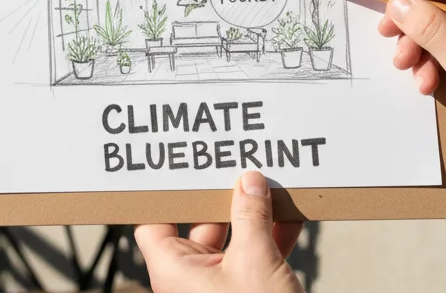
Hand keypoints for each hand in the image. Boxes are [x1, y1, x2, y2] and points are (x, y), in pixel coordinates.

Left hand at [135, 172, 303, 292]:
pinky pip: (254, 255)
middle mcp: (190, 276)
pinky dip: (272, 235)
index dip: (165, 194)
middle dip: (223, 196)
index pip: (154, 220)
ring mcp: (219, 284)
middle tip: (237, 166)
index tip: (179, 166)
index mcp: (173, 269)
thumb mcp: (255, 260)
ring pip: (233, 238)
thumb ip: (251, 216)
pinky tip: (291, 214)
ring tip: (270, 185)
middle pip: (200, 222)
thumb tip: (249, 182)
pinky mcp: (247, 290)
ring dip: (254, 214)